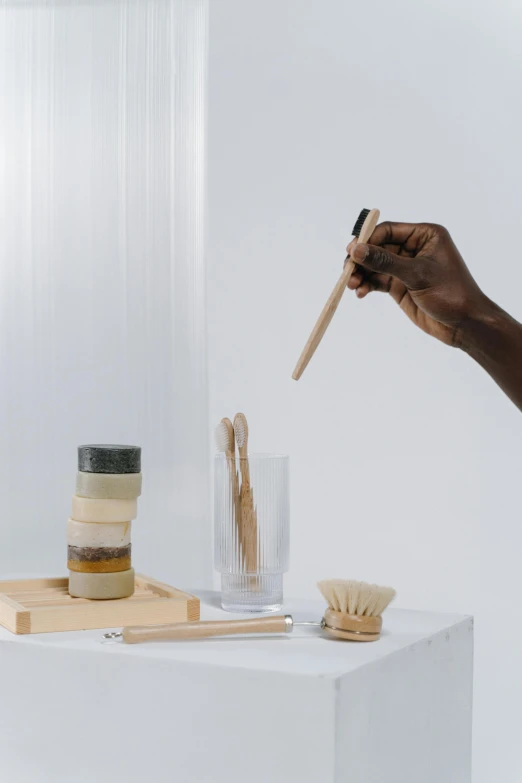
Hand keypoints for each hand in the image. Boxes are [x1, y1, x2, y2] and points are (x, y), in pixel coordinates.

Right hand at [346, 222, 486, 346]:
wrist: (464, 324)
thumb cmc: (450, 293)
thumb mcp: (416, 274)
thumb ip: (385, 261)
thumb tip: (357, 250)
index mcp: (425, 235)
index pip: (389, 230)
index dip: (368, 239)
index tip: (351, 252)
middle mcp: (414, 248)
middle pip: (379, 247)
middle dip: (362, 260)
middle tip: (347, 271)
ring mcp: (406, 268)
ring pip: (376, 265)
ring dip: (362, 274)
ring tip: (352, 285)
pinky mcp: (401, 286)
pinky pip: (378, 281)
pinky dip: (368, 285)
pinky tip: (361, 293)